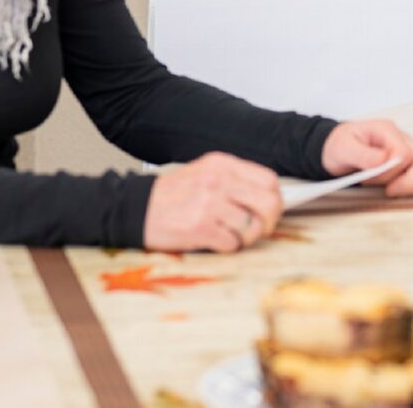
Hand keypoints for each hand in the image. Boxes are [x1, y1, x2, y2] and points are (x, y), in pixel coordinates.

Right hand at [143, 152, 283, 253]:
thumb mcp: (205, 173)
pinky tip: (214, 240)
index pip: (269, 180)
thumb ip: (234, 180)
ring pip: (252, 227)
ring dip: (245, 238)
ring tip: (230, 235)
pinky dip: (227, 247)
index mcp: (222, 164)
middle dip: (269, 221)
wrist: (137, 209)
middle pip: (269, 203)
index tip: (268, 210)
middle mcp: (219, 180)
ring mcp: (210, 204)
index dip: (275, 199)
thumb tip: (268, 197)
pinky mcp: (200, 228)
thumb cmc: (173, 195)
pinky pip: (232, 244)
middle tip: (258, 229)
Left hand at [322, 119, 412, 197]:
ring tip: (392, 190)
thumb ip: (362, 153)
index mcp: (388, 131)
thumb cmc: (341, 146)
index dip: (391, 172)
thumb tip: (384, 161)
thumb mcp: (343, 147)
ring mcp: (412, 153)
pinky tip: (403, 194)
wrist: (338, 149)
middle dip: (412, 182)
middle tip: (389, 190)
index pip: (405, 154)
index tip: (370, 179)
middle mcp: (405, 140)